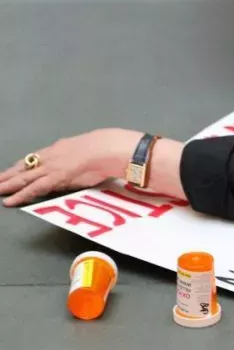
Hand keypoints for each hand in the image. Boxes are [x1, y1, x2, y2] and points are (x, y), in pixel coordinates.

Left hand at [0, 129, 141, 206]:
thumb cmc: (106, 150)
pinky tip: (11, 201)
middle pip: (24, 166)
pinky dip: (21, 195)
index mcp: (59, 148)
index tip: (12, 170)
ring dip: (8, 184)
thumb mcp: (87, 154)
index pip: (35, 158)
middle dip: (8, 174)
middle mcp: (51, 156)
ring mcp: (50, 166)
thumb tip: (71, 172)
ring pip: (24, 177)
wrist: (108, 148)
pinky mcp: (53, 177)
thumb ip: (76, 163)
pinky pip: (34, 188)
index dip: (22, 165)